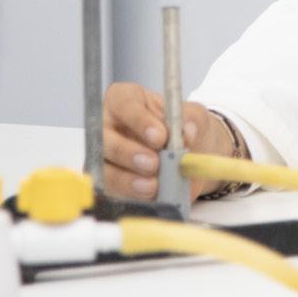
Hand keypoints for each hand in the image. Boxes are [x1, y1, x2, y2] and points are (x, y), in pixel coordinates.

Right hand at [102, 81, 234, 200]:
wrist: (192, 152)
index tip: (160, 136)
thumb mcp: (193, 116)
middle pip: (105, 139)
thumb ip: (191, 120)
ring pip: (104, 169)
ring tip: (152, 185)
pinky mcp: (109, 183)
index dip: (139, 120)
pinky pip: (113, 192)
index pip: (123, 103)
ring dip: (127, 179)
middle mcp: (108, 127)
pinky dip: (131, 196)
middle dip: (128, 153)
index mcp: (125, 99)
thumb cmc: (183, 125)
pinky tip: (148, 197)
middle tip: (153, 163)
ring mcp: (105, 157)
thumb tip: (187, 132)